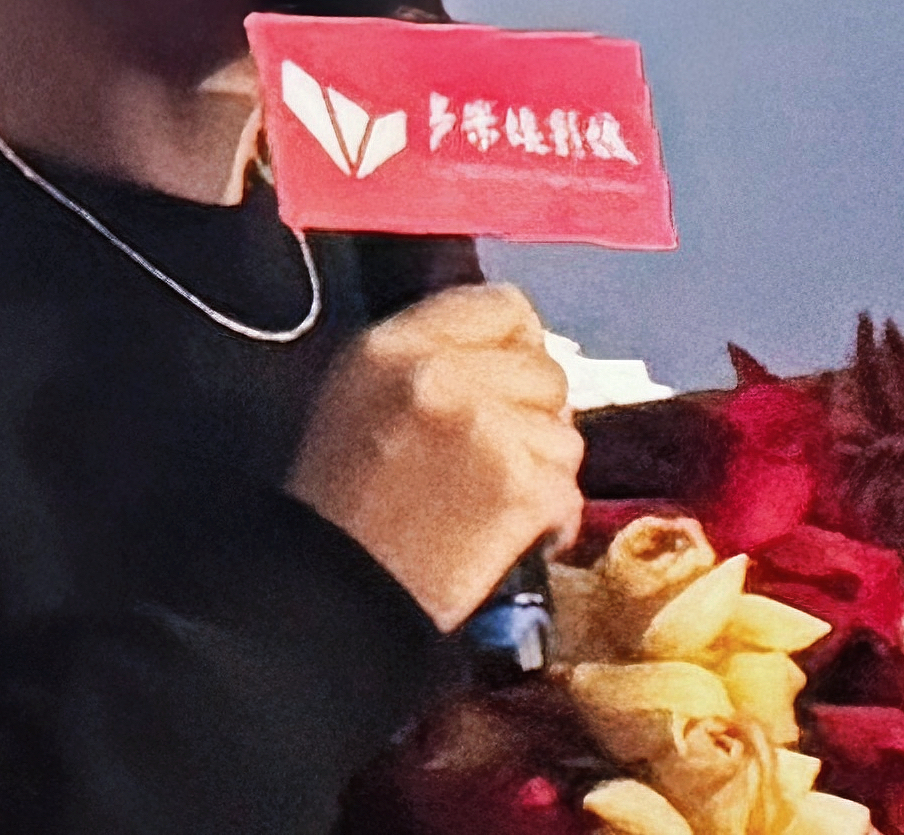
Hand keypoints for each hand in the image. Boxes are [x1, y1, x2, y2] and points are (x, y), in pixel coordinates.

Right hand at [286, 283, 583, 629]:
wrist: (334, 598)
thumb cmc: (342, 502)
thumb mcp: (360, 397)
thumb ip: (431, 356)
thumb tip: (515, 349)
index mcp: (395, 344)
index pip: (505, 305)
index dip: (518, 348)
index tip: (508, 389)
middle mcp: (442, 372)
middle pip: (545, 370)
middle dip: (535, 417)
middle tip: (499, 460)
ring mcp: (486, 427)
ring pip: (564, 433)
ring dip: (544, 472)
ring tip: (496, 506)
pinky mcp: (519, 487)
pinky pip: (569, 491)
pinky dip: (552, 523)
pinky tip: (518, 540)